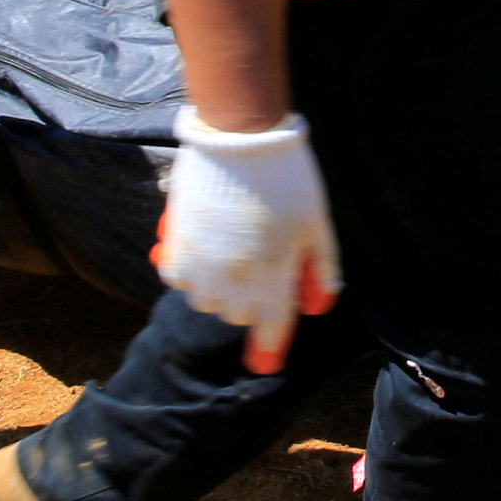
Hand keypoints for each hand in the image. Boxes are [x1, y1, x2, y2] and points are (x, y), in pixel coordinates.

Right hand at [155, 109, 341, 370]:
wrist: (241, 137)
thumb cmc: (288, 178)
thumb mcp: (318, 223)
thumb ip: (321, 268)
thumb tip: (320, 306)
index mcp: (275, 275)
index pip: (271, 329)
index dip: (270, 350)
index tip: (265, 363)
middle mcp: (236, 279)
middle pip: (238, 316)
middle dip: (252, 304)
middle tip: (261, 270)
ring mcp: (203, 264)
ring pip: (207, 301)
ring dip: (220, 290)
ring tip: (232, 258)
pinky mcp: (178, 244)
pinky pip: (179, 279)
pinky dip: (191, 274)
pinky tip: (204, 251)